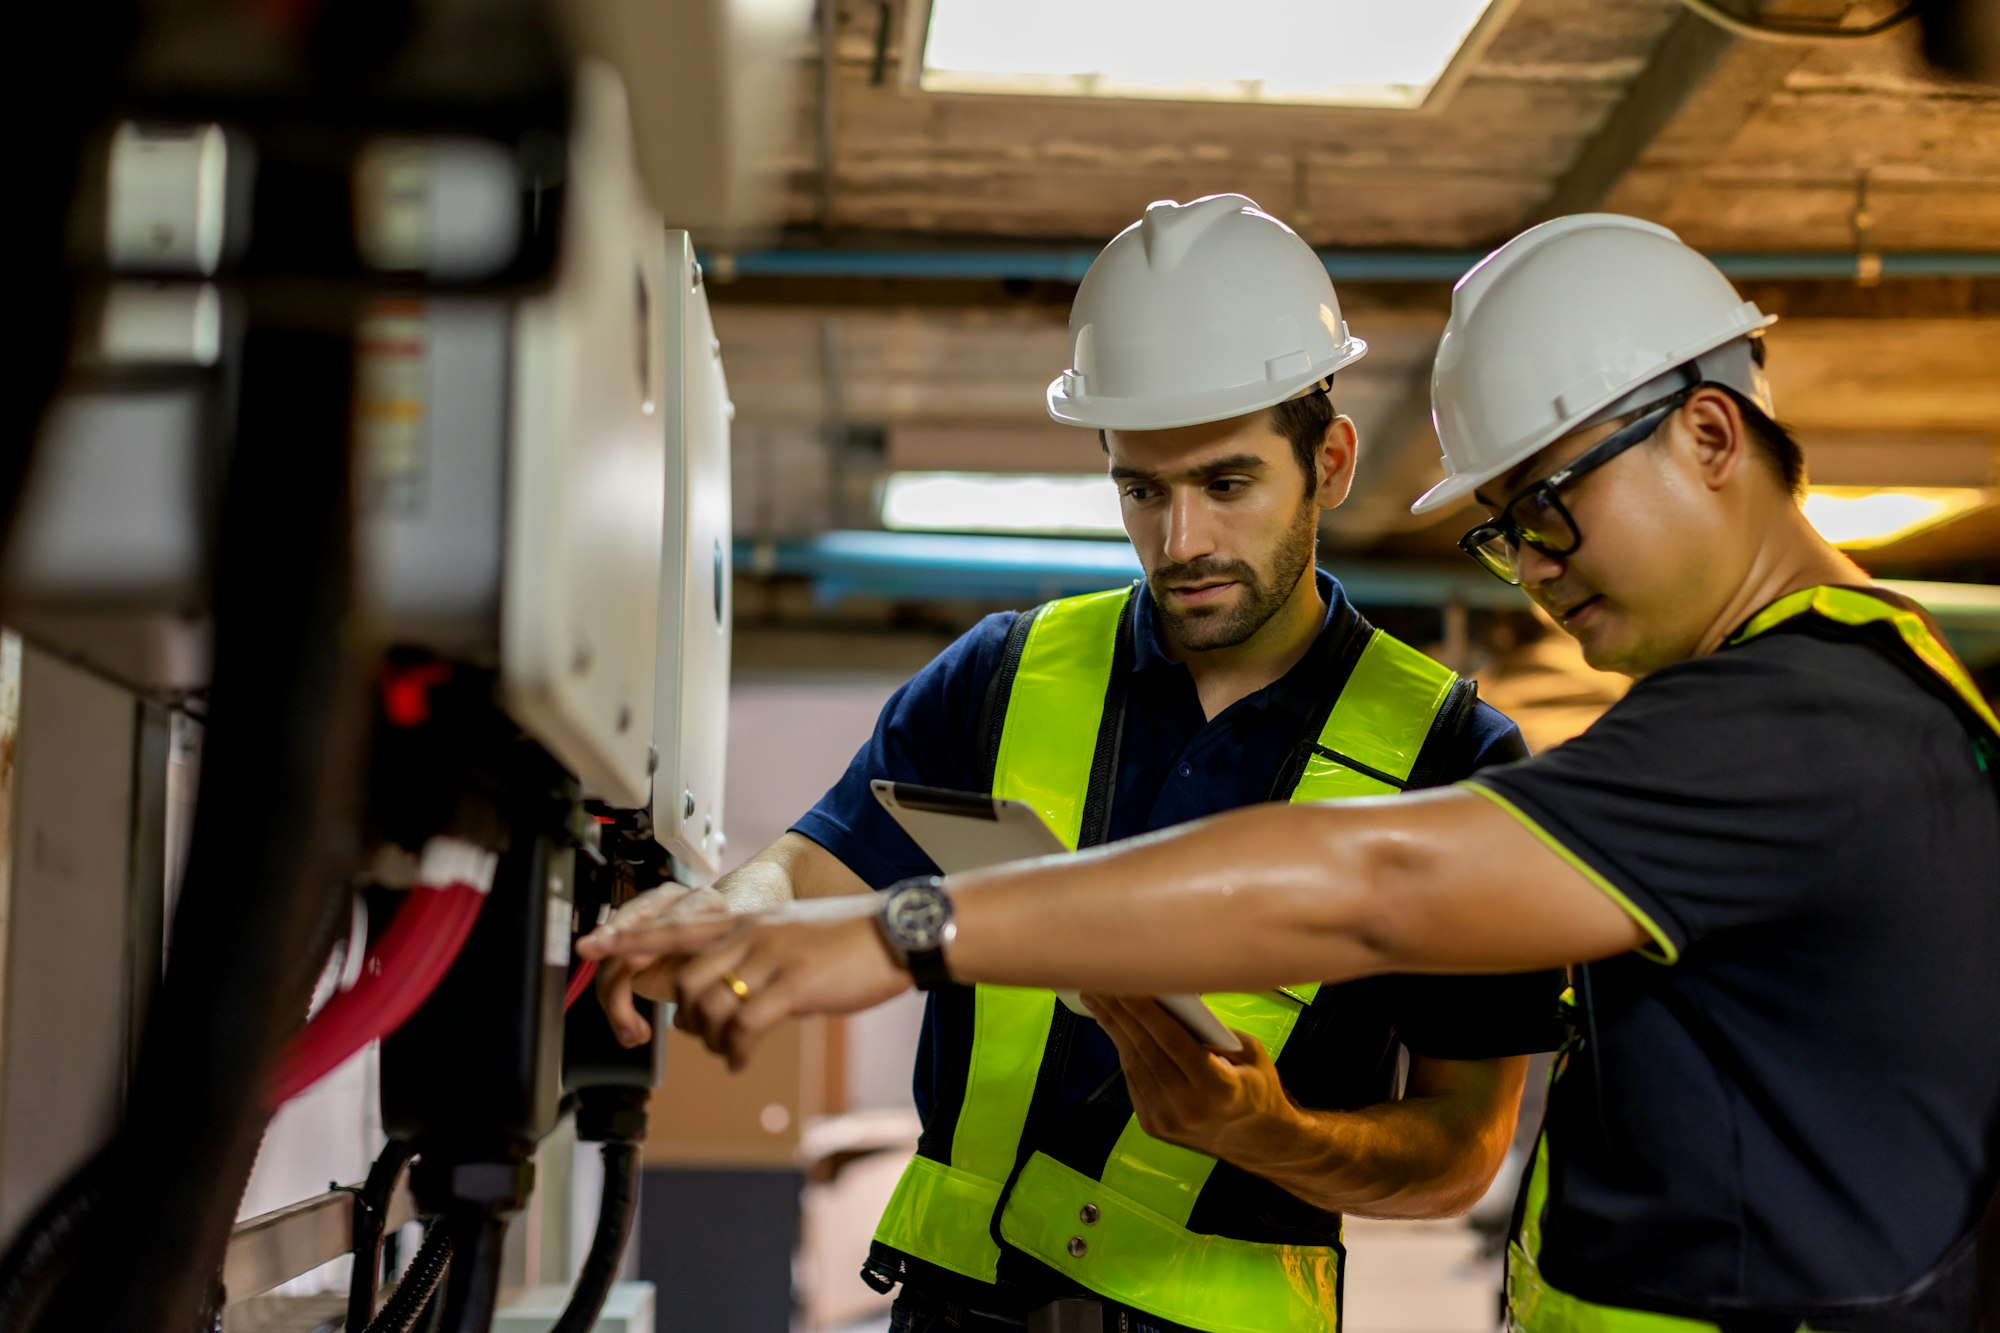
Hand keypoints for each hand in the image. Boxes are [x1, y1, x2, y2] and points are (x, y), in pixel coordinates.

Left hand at [580, 895, 911, 1069]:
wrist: (896, 932)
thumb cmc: (846, 938)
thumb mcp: (789, 934)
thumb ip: (751, 951)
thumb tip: (723, 984)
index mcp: (747, 919)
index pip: (676, 926)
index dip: (631, 938)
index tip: (592, 946)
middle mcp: (751, 933)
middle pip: (686, 979)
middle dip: (685, 1018)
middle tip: (703, 1038)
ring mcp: (771, 957)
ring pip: (711, 1004)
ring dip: (710, 1038)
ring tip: (727, 1050)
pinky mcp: (793, 985)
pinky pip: (745, 1026)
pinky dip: (735, 1051)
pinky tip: (740, 1059)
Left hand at [1083, 995, 1293, 1160]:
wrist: (1257, 1143)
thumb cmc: (1257, 1088)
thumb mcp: (1250, 1054)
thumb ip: (1215, 1032)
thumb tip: (1173, 1001)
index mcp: (1219, 1089)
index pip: (1174, 1042)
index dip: (1146, 1011)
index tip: (1124, 983)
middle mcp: (1188, 1108)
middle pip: (1146, 1050)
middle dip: (1120, 1012)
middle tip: (1099, 982)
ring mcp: (1166, 1120)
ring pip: (1133, 1063)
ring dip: (1113, 1027)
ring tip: (1096, 998)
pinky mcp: (1152, 1125)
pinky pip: (1133, 1078)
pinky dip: (1122, 1048)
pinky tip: (1113, 1025)